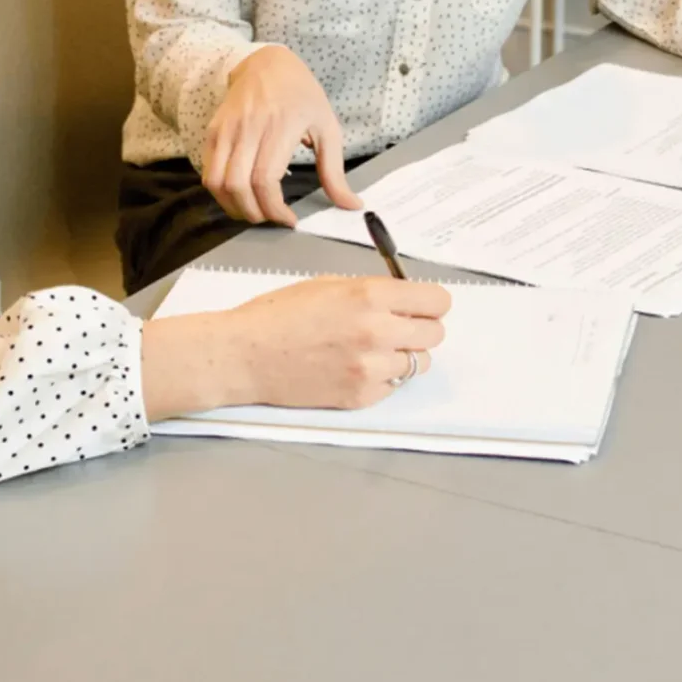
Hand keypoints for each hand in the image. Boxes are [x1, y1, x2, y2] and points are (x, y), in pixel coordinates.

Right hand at [141, 276, 450, 418]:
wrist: (245, 355)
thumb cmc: (278, 315)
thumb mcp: (329, 285)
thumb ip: (372, 291)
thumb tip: (404, 299)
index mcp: (370, 296)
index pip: (437, 302)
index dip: (430, 302)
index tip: (421, 305)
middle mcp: (378, 332)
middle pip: (435, 334)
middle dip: (420, 328)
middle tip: (398, 327)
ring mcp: (371, 368)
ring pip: (419, 363)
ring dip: (404, 355)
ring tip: (373, 350)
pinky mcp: (361, 396)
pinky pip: (394, 386)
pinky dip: (383, 378)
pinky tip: (355, 368)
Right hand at [201, 46, 362, 225]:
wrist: (267, 64)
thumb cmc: (302, 96)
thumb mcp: (327, 129)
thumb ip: (335, 172)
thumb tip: (351, 205)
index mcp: (279, 127)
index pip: (265, 180)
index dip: (274, 209)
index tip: (289, 220)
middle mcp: (248, 128)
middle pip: (238, 186)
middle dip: (254, 214)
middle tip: (272, 218)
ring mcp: (226, 130)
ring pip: (217, 183)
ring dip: (234, 207)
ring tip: (255, 211)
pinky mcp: (213, 132)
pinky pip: (208, 172)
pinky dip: (221, 193)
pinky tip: (241, 196)